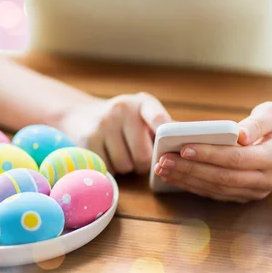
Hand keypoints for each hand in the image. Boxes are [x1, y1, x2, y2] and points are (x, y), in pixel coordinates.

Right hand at [57, 92, 171, 174]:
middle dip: (144, 163)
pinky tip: (108, 156)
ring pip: (126, 166)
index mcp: (143, 103)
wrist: (81, 116)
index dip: (167, 136)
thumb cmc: (124, 121)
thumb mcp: (143, 115)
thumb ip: (164, 128)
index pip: (158, 119)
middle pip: (143, 156)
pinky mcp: (88, 140)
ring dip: (127, 167)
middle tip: (138, 156)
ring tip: (121, 153)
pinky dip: (111, 169)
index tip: (175, 147)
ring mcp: (103, 124)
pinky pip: (109, 169)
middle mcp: (122, 109)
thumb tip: (190, 142)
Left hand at [153, 102, 271, 202]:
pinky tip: (174, 176)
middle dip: (190, 169)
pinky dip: (193, 186)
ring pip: (216, 189)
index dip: (209, 154)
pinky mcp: (245, 196)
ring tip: (162, 168)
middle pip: (222, 177)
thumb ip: (257, 122)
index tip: (184, 147)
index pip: (237, 159)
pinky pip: (216, 193)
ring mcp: (256, 192)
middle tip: (163, 160)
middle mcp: (267, 180)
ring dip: (187, 180)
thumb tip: (239, 134)